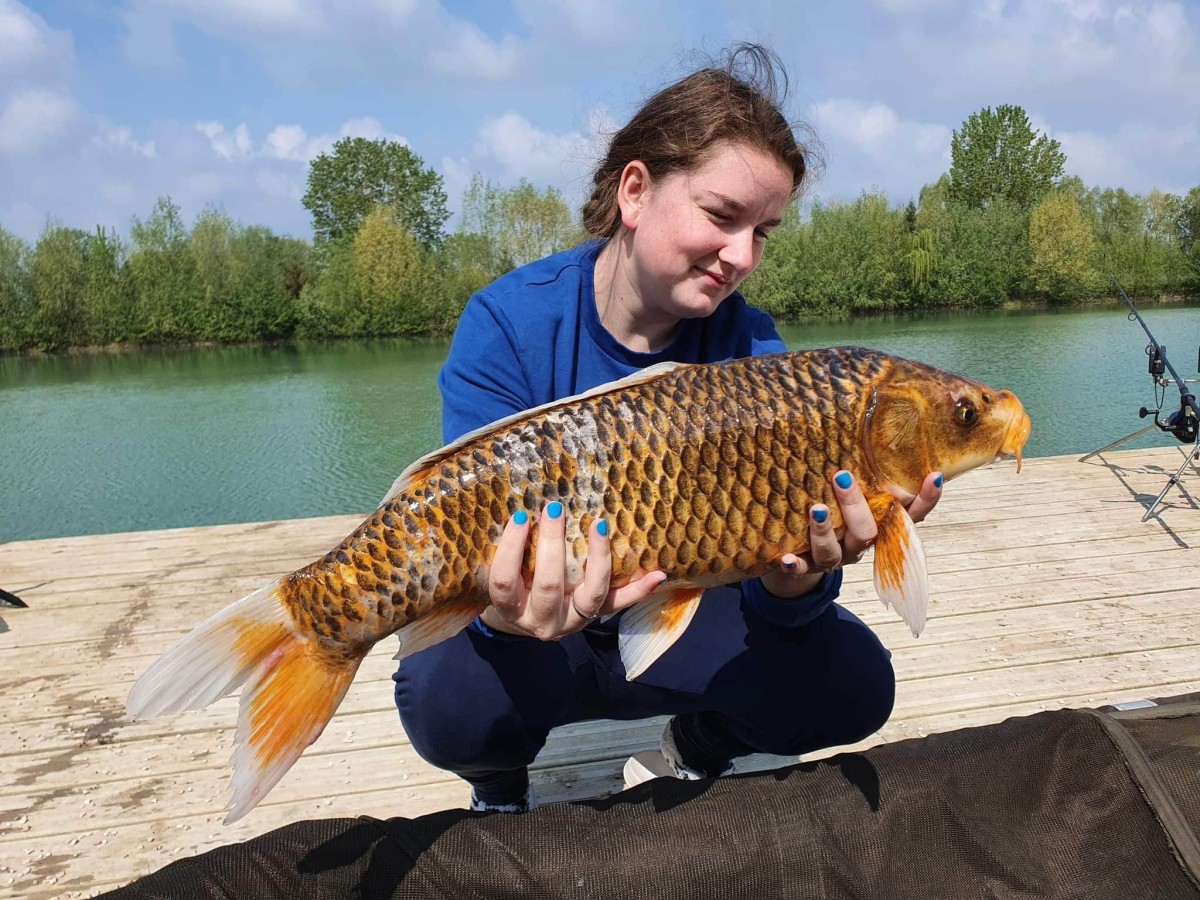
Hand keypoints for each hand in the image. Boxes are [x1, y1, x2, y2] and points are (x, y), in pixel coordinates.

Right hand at [481, 501, 664, 640]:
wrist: (523, 621)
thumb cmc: (510, 586)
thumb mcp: (501, 573)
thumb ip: (506, 551)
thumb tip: (519, 507)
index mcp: (510, 608)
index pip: (505, 580)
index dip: (511, 548)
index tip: (521, 517)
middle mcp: (541, 620)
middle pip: (548, 583)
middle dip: (552, 543)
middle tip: (556, 508)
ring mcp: (572, 621)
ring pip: (590, 594)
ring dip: (598, 558)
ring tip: (599, 526)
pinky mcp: (594, 618)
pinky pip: (617, 604)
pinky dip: (639, 591)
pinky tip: (657, 575)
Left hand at [760, 469, 942, 598]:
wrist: (804, 558)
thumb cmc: (837, 517)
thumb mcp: (854, 498)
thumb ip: (863, 474)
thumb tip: (860, 422)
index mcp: (878, 526)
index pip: (910, 516)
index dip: (925, 500)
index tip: (933, 476)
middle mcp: (860, 545)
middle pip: (867, 532)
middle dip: (856, 506)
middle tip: (841, 477)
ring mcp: (835, 558)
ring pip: (835, 551)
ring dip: (825, 531)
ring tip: (816, 510)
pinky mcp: (807, 567)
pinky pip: (802, 569)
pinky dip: (794, 565)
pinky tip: (784, 559)